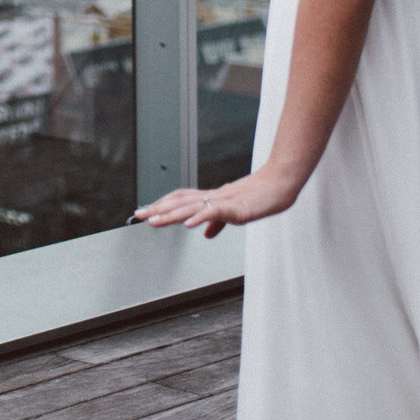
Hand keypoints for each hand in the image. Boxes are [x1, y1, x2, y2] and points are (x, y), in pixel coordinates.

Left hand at [133, 164, 302, 238]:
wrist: (280, 185)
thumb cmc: (260, 196)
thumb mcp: (235, 214)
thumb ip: (218, 223)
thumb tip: (206, 234)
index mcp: (212, 199)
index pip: (181, 201)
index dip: (162, 205)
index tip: (145, 212)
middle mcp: (213, 198)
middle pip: (181, 202)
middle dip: (159, 209)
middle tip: (139, 215)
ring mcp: (224, 202)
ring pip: (193, 207)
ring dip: (172, 214)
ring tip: (155, 220)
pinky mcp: (237, 208)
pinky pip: (216, 212)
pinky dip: (201, 218)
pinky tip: (188, 224)